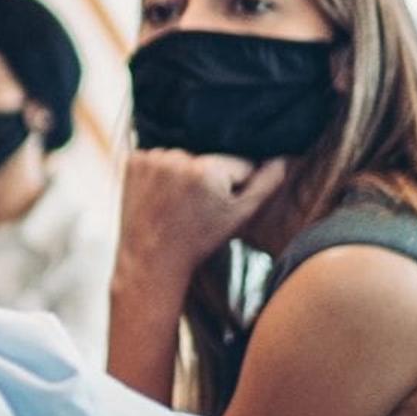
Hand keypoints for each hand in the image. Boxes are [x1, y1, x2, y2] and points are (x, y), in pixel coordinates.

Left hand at [119, 147, 290, 280]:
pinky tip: (159, 194)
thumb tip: (283, 156)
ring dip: (184, 172)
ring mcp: (152, 157)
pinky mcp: (134, 160)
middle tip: (194, 207)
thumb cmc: (198, 240)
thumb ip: (266, 184)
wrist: (150, 259)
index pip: (239, 163)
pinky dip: (161, 171)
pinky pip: (159, 157)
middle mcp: (178, 157)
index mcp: (208, 169)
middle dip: (209, 177)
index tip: (216, 207)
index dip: (234, 186)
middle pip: (210, 158)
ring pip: (185, 156)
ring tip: (176, 202)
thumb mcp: (239, 215)